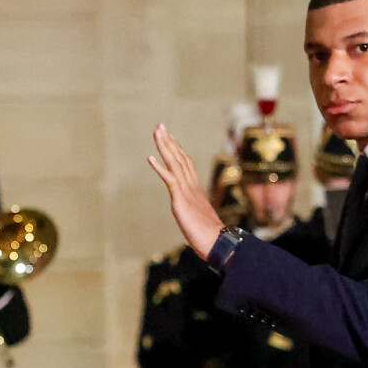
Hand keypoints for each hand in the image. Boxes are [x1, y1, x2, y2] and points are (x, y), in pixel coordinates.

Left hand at [148, 124, 223, 259]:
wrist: (218, 242)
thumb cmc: (211, 237)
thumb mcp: (200, 221)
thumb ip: (196, 215)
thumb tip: (195, 219)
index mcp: (196, 190)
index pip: (186, 165)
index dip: (177, 150)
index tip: (170, 138)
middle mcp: (192, 186)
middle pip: (180, 158)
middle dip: (169, 141)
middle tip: (160, 126)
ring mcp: (187, 191)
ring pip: (175, 163)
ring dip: (165, 146)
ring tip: (157, 131)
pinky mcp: (181, 199)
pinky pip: (170, 179)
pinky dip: (159, 167)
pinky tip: (150, 157)